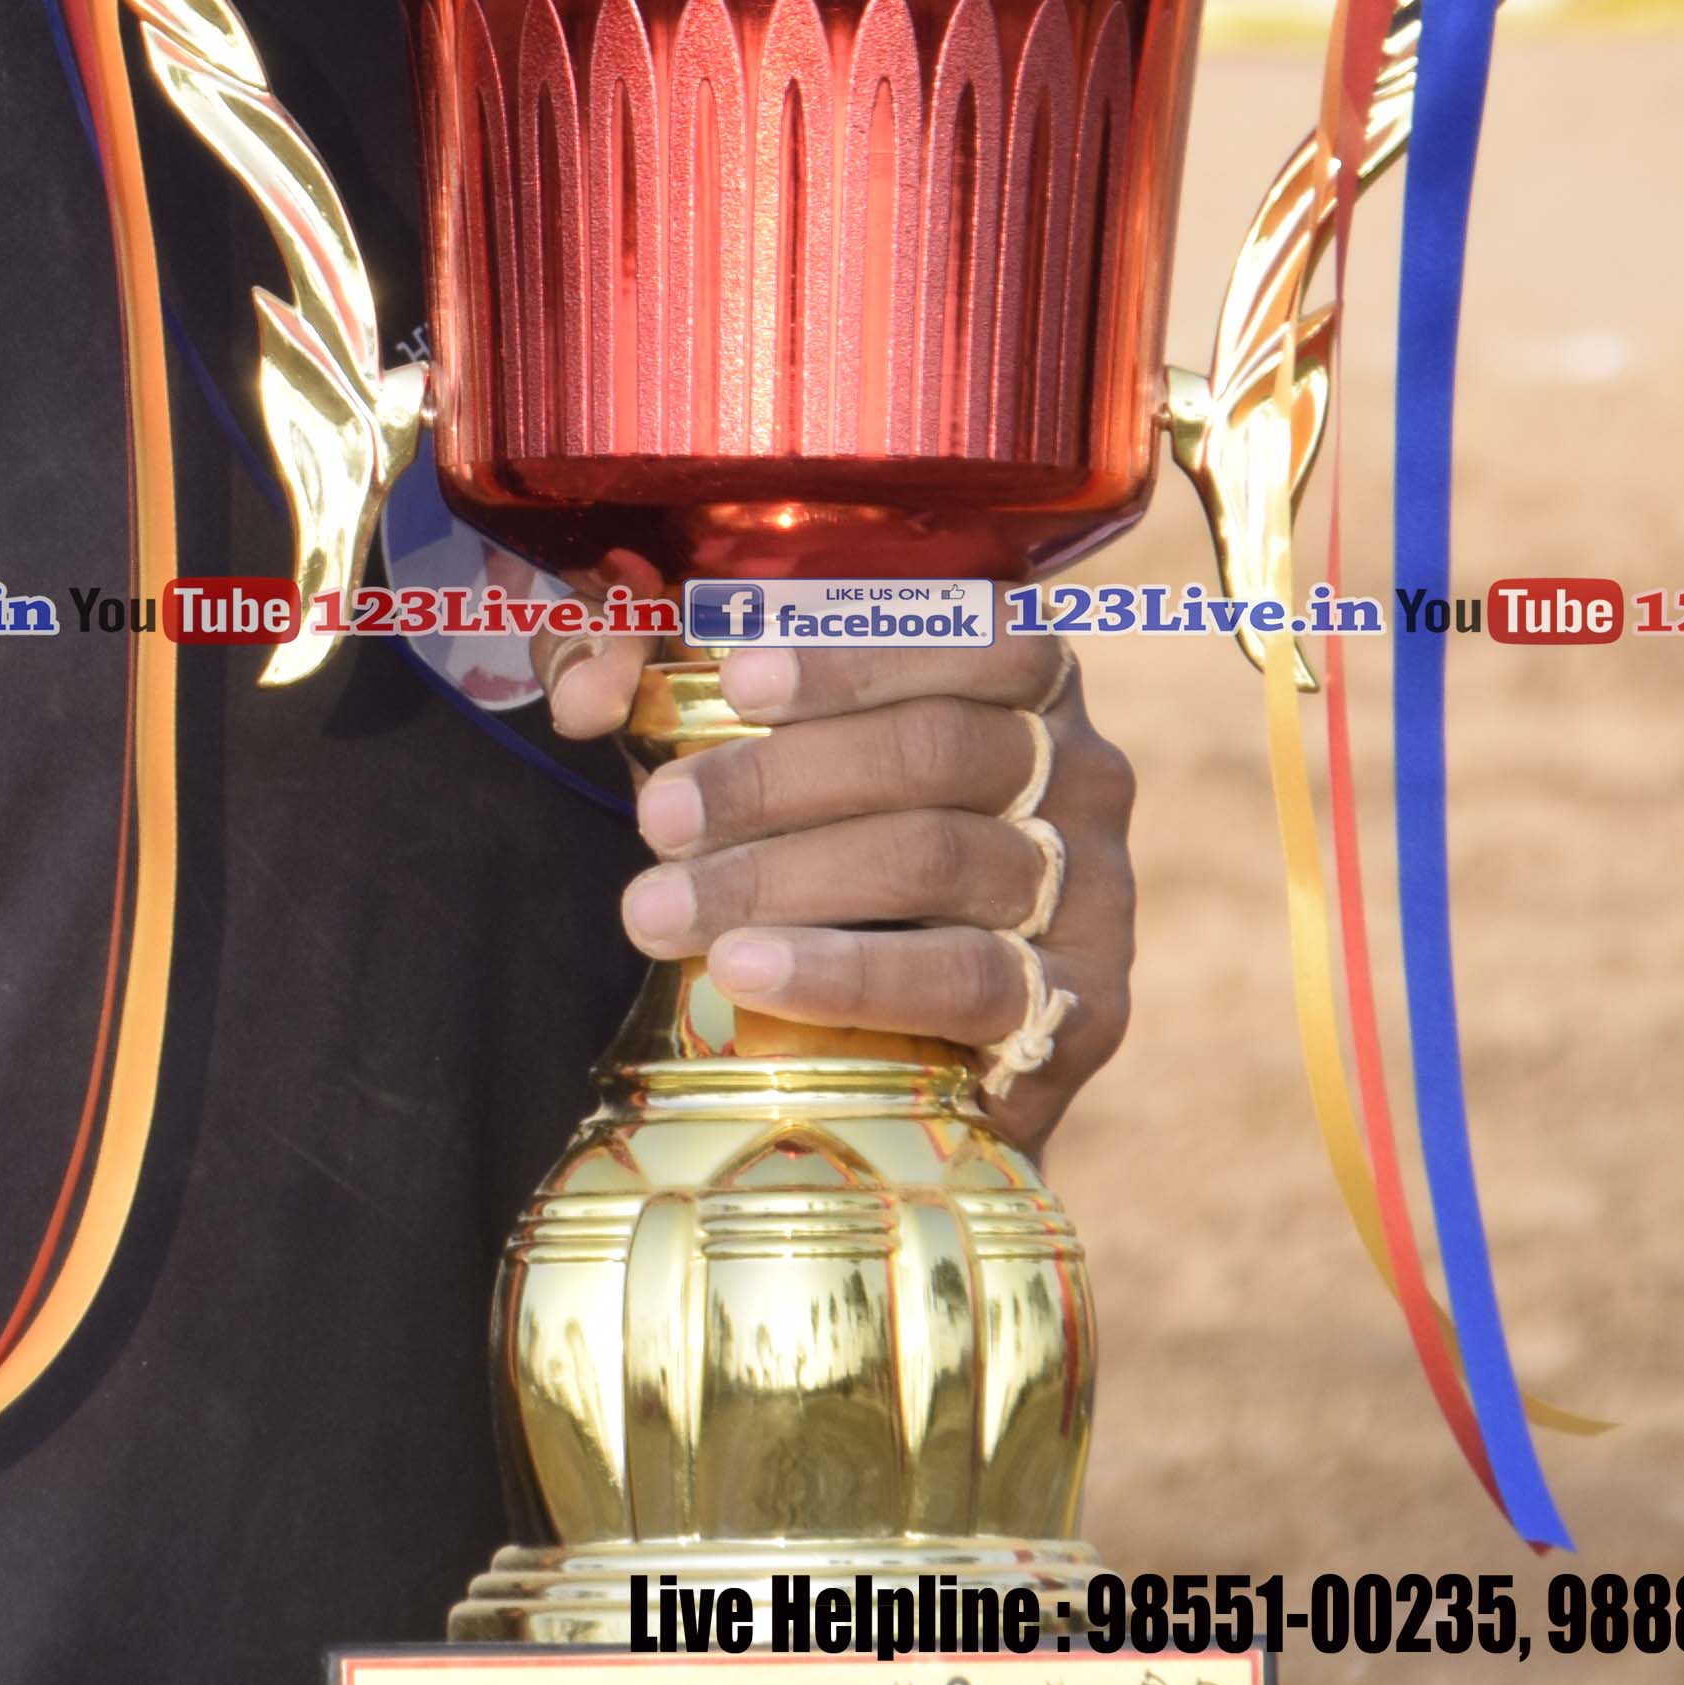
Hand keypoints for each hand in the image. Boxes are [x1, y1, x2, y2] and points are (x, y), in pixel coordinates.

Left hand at [539, 622, 1133, 1150]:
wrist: (914, 1051)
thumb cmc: (830, 861)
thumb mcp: (755, 751)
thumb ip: (662, 684)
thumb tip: (588, 689)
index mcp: (1026, 679)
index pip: (966, 633)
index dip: (850, 654)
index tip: (732, 677)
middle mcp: (1083, 772)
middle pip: (934, 752)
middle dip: (778, 782)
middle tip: (654, 820)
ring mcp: (1095, 891)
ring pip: (940, 858)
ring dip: (787, 880)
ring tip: (662, 910)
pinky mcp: (1089, 1007)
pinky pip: (968, 977)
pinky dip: (850, 974)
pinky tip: (751, 973)